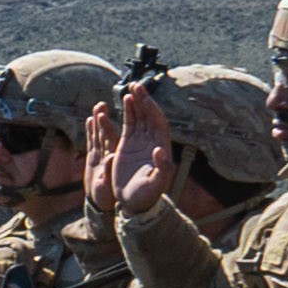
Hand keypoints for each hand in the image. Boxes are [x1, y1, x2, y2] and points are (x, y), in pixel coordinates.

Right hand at [102, 86, 171, 216]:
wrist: (134, 202)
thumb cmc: (147, 195)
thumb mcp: (156, 184)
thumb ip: (162, 168)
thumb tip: (160, 150)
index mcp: (161, 147)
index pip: (158, 123)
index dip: (152, 110)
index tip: (144, 99)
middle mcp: (152, 141)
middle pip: (150, 115)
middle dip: (144, 100)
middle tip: (137, 85)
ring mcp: (141, 141)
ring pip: (140, 116)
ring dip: (136, 102)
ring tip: (131, 87)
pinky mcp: (128, 144)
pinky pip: (129, 123)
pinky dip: (128, 111)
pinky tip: (125, 99)